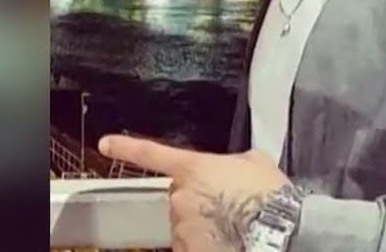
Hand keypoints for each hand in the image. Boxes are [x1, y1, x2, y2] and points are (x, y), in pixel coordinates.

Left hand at [98, 134, 290, 251]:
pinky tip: (230, 242)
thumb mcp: (257, 163)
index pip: (153, 154)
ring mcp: (182, 228)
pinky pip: (192, 246)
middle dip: (199, 200)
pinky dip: (206, 245)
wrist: (279, 234)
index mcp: (194, 169)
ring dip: (204, 225)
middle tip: (229, 206)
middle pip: (180, 196)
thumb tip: (235, 167)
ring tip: (235, 227)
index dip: (127, 147)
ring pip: (186, 224)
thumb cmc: (269, 197)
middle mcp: (181, 198)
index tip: (106, 144)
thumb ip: (236, 161)